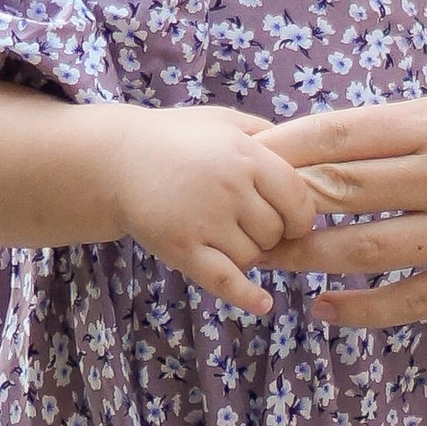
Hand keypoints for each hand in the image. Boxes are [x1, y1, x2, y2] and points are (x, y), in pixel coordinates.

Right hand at [106, 105, 319, 315]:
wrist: (116, 160)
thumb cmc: (177, 139)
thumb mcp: (225, 121)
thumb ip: (268, 134)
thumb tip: (310, 157)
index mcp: (246, 155)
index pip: (299, 199)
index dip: (302, 216)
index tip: (293, 219)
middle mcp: (229, 188)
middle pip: (276, 232)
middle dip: (269, 234)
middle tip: (247, 223)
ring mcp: (204, 220)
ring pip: (253, 257)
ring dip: (247, 254)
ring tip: (225, 235)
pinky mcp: (181, 248)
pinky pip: (224, 280)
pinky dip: (247, 296)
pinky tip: (263, 303)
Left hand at [262, 77, 426, 325]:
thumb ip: (423, 122)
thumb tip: (357, 138)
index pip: (336, 134)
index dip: (279, 151)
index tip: (242, 162)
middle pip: (335, 193)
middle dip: (280, 209)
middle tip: (238, 221)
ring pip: (362, 249)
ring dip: (307, 259)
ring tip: (268, 265)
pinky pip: (410, 300)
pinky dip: (358, 307)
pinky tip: (325, 310)